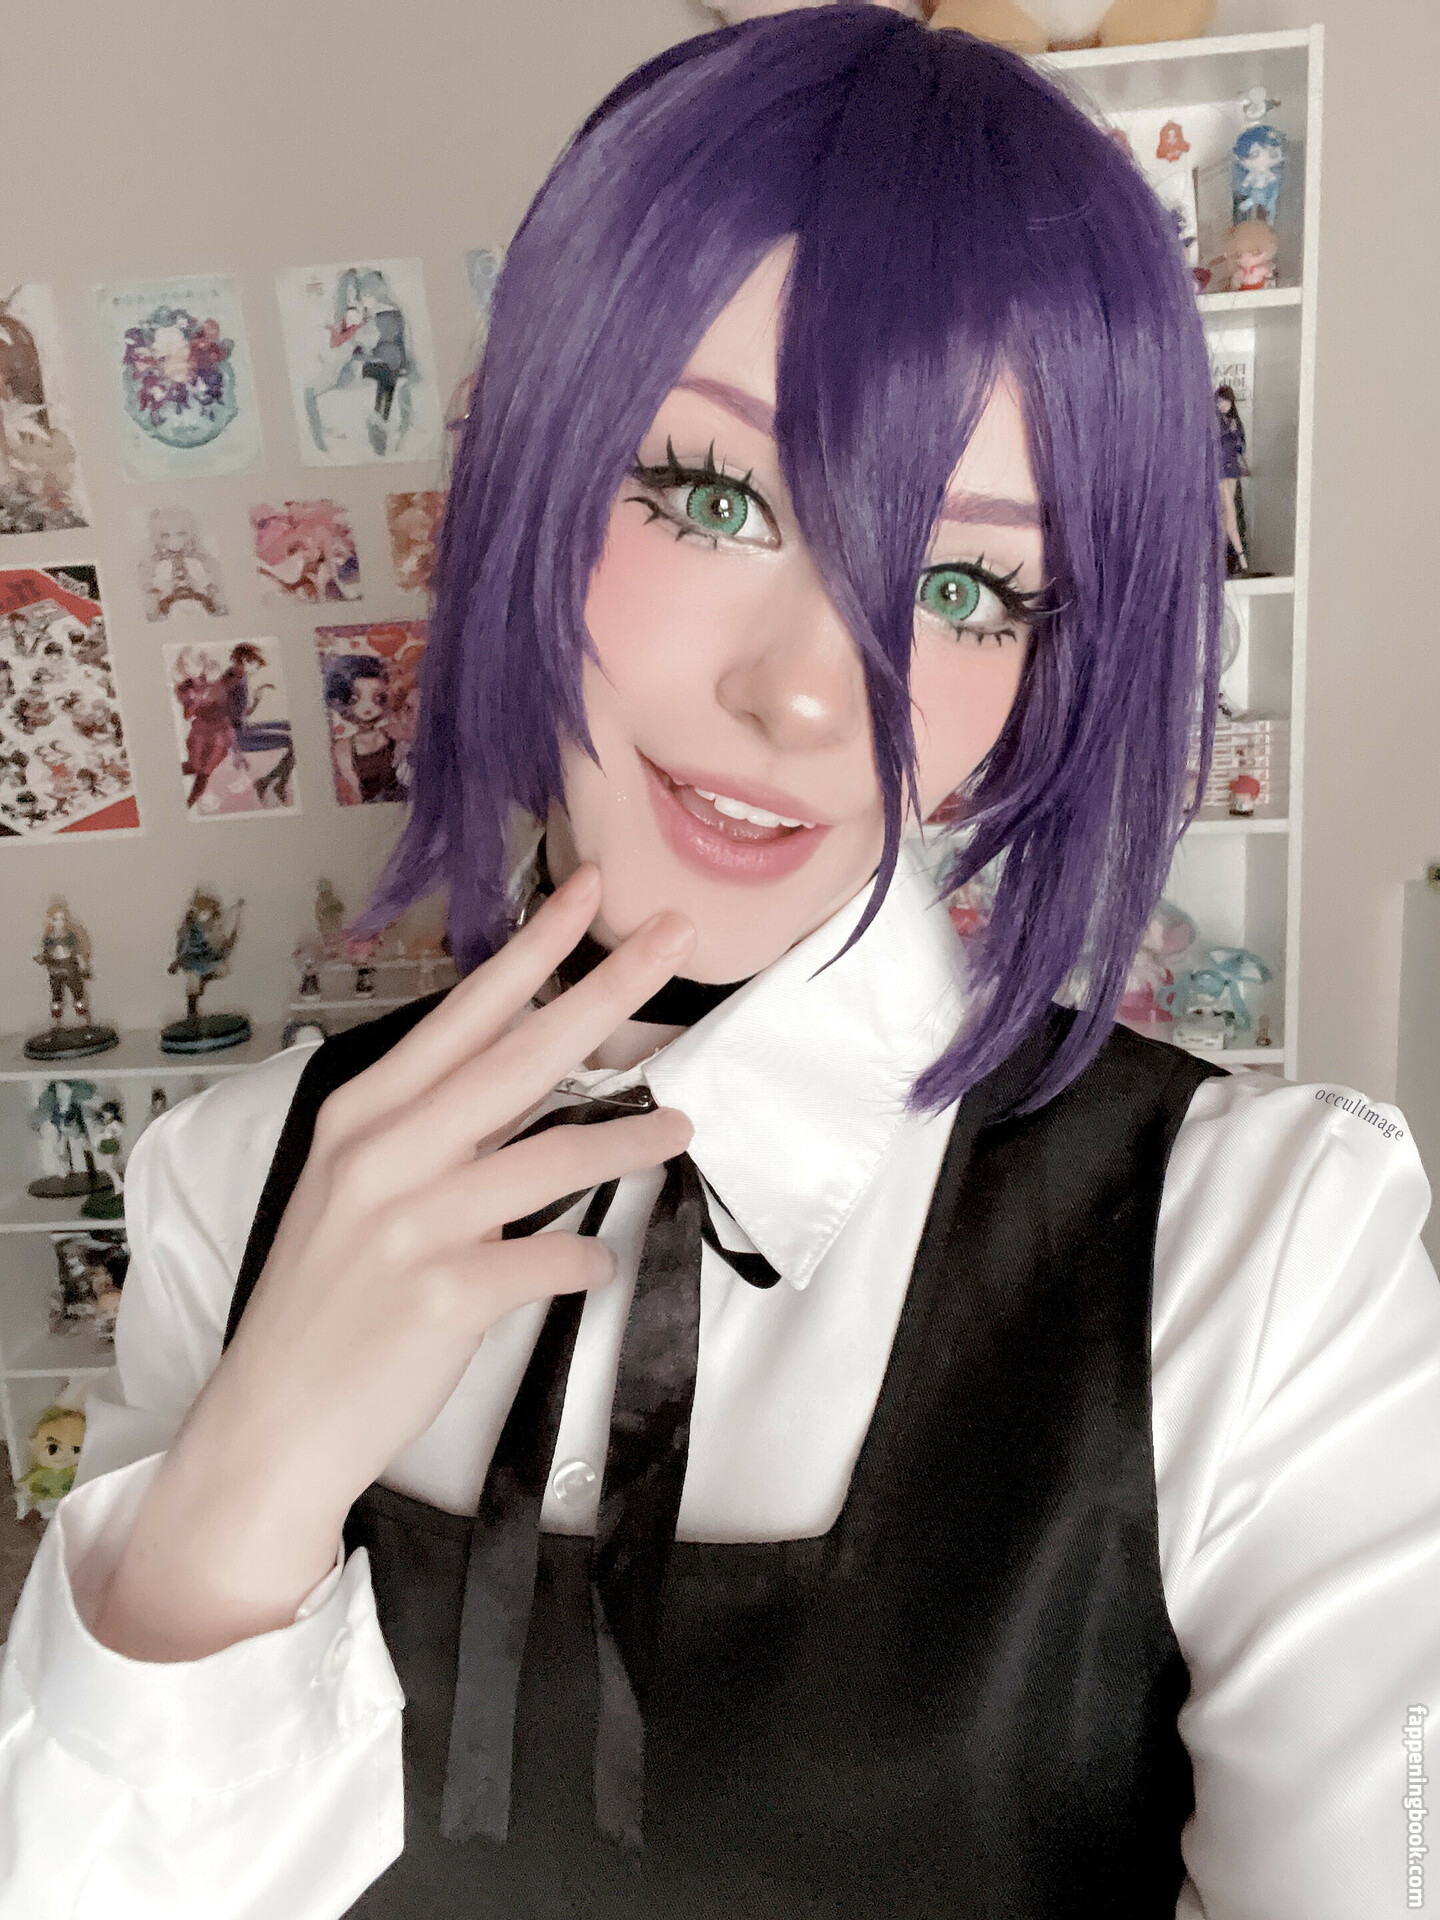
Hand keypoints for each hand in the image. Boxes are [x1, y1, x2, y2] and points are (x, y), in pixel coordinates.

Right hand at [94, 866, 694, 1659]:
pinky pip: (547, 1263)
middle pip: (517, 1057)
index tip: (590, 892)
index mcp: (362, 1115)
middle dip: (603, 991)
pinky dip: (582, 1264)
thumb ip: (438, 1138)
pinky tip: (593, 1266)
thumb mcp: (357, 1193)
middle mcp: (383, 1153)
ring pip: (548, 1158)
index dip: (533, 950)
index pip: (464, 1014)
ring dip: (627, 1140)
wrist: (271, 1422)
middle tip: (672, 938)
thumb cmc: (324, 1301)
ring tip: (681, 1125)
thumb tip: (534, 1098)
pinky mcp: (441, 1295)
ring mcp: (410, 1223)